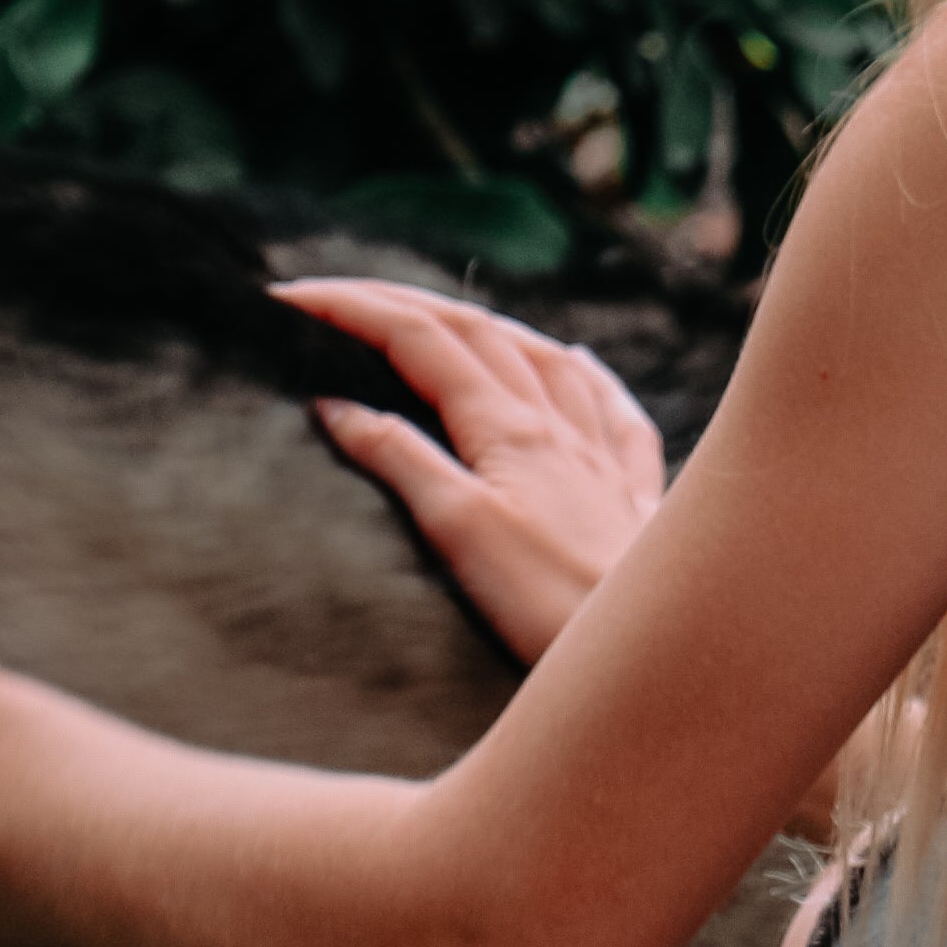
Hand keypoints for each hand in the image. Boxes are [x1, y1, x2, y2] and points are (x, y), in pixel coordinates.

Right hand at [275, 277, 666, 666]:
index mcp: (508, 427)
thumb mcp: (459, 529)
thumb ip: (400, 460)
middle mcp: (559, 425)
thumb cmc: (551, 602)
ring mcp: (602, 457)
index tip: (289, 296)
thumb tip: (336, 407)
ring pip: (544, 358)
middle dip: (404, 303)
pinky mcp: (634, 498)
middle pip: (477, 333)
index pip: (420, 340)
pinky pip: (613, 410)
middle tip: (341, 297)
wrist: (658, 650)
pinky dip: (586, 376)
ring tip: (447, 316)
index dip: (353, 308)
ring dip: (487, 327)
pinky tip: (582, 364)